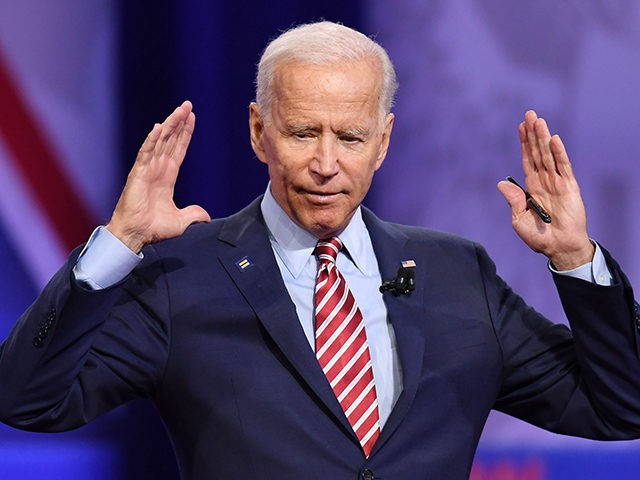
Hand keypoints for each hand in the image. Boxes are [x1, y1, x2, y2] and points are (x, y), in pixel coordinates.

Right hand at [106, 101, 209, 252]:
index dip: (185, 134)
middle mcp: (157, 168)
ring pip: (160, 141)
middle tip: (187, 104)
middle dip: (179, 122)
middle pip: (171, 139)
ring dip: (170, 125)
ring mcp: (147, 169)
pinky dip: (152, 140)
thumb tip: (206, 217)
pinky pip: (146, 153)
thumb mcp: (181, 222)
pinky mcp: (138, 173)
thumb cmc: (153, 228)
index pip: (178, 149)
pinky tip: (159, 128)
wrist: (136, 235)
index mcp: (167, 176)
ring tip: (179, 109)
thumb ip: (194, 215)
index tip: (192, 118)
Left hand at [497, 110, 593, 269]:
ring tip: (539, 120)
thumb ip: (513, 200)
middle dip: (533, 134)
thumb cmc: (539, 236)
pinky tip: (554, 139)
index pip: (527, 160)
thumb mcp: (519, 219)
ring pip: (548, 155)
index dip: (523, 143)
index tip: (520, 126)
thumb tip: (501, 183)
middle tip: (529, 114)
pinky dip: (558, 153)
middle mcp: (544, 181)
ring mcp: (557, 182)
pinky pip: (563, 167)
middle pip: (537, 152)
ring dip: (543, 137)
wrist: (559, 248)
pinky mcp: (569, 187)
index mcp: (531, 187)